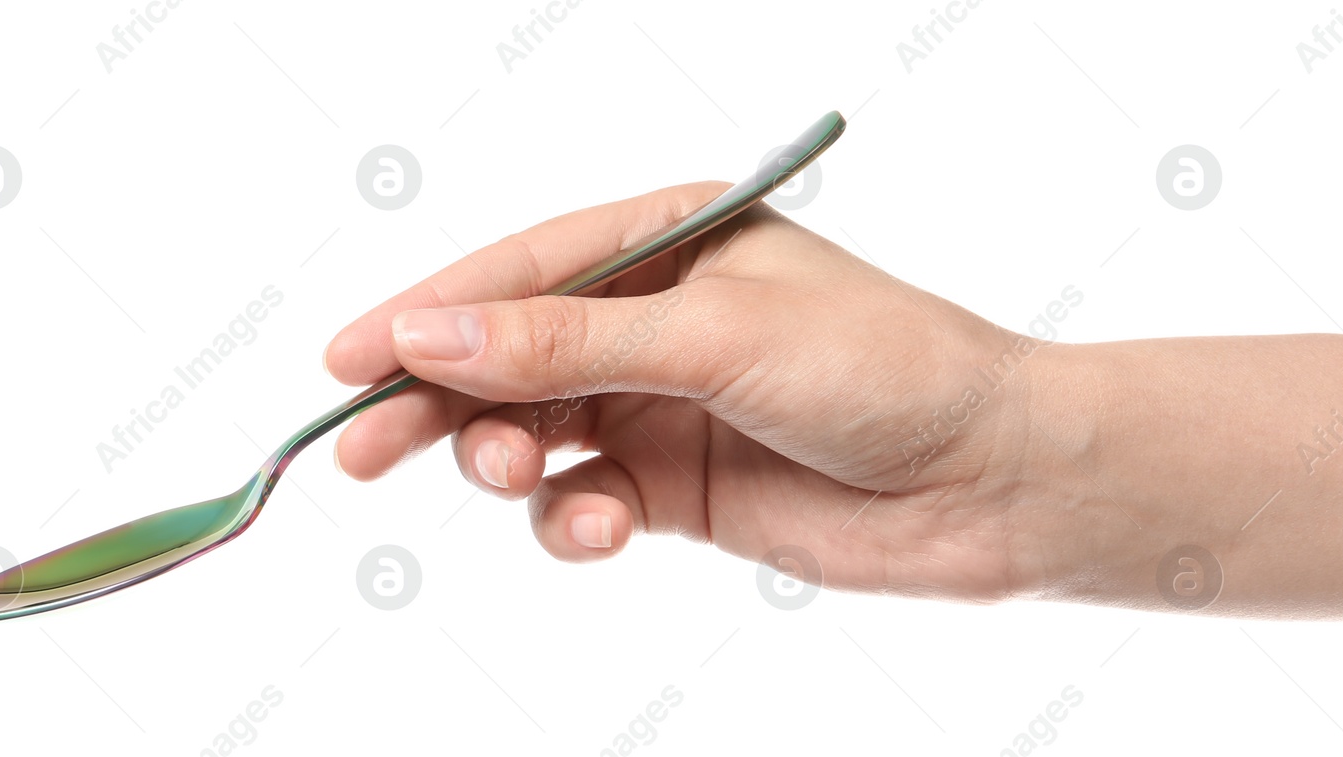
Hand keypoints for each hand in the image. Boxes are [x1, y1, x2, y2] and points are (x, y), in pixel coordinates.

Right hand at [325, 181, 1058, 601]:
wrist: (994, 482)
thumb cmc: (883, 370)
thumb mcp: (716, 339)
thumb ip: (568, 347)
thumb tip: (428, 341)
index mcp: (667, 241)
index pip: (520, 273)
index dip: (428, 315)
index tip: (348, 362)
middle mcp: (655, 319)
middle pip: (507, 357)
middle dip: (437, 401)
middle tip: (364, 450)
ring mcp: (661, 404)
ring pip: (534, 432)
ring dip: (507, 461)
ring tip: (518, 480)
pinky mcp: (675, 486)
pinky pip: (584, 501)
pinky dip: (573, 521)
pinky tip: (602, 527)